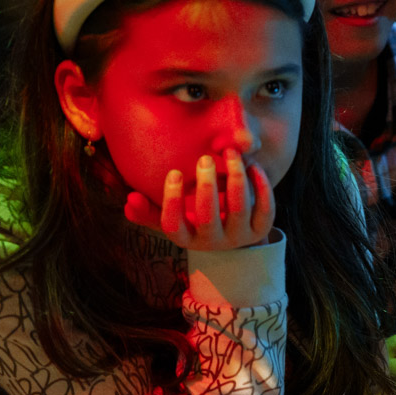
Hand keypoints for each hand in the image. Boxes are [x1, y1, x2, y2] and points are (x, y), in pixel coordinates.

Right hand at [125, 150, 274, 250]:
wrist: (235, 234)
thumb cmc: (196, 218)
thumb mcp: (174, 218)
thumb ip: (148, 211)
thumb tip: (129, 200)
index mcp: (189, 239)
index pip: (173, 226)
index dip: (172, 201)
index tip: (174, 173)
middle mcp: (214, 241)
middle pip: (207, 218)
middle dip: (205, 188)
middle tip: (204, 159)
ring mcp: (240, 236)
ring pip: (239, 209)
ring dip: (235, 179)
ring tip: (231, 153)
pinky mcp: (261, 229)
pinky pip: (265, 209)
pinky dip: (261, 186)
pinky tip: (253, 166)